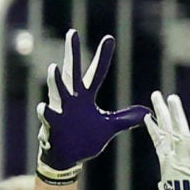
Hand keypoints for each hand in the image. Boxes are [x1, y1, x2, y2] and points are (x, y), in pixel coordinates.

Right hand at [35, 30, 148, 178]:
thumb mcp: (108, 127)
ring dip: (55, 80)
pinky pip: (47, 117)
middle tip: (73, 33)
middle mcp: (72, 99)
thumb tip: (146, 113)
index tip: (109, 38)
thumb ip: (125, 119)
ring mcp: (61, 110)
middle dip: (73, 54)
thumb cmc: (85, 139)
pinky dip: (46, 113)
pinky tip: (44, 108)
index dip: (103, 57)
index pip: (96, 73)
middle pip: (73, 72)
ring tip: (54, 68)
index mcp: (86, 97)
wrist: (67, 156)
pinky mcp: (52, 125)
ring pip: (56, 91)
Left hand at [146, 90, 189, 189]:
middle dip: (177, 116)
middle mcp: (182, 165)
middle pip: (179, 137)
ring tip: (157, 97)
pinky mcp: (165, 165)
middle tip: (173, 98)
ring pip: (166, 135)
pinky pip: (159, 143)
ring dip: (162, 115)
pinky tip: (148, 116)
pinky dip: (154, 130)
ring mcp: (171, 164)